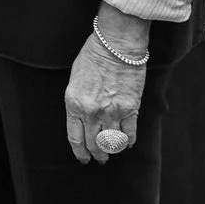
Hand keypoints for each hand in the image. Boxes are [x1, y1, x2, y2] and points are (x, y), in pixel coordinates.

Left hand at [65, 16, 147, 165]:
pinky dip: (128, 141)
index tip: (84, 158)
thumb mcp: (75, 81)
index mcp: (73, 104)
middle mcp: (91, 112)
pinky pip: (129, 134)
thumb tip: (83, 120)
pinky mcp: (130, 109)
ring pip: (112, 143)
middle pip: (94, 144)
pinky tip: (127, 142)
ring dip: (113, 150)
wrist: (115, 45)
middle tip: (100, 158)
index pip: (75, 138)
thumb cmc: (93, 57)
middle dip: (97, 155)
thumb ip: (77, 103)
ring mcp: (111, 112)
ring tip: (114, 150)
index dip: (80, 152)